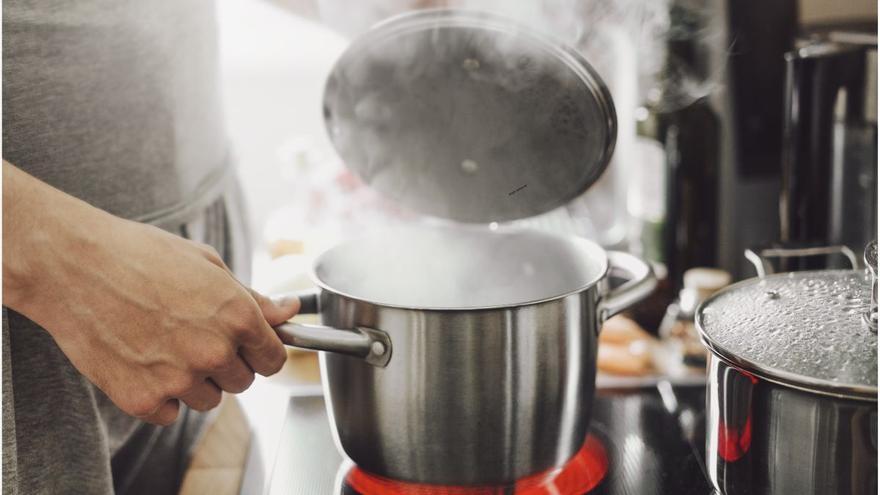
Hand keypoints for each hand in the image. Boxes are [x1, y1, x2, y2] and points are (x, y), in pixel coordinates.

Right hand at [3, 163, 295, 424]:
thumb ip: (253, 297)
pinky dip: (159, 396)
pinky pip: (171, 413)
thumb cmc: (139, 256)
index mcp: (237, 316)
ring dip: (194, 381)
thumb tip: (289, 312)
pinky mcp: (143, 399)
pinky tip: (142, 360)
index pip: (274, 359)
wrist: (72, 266)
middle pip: (243, 382)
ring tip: (163, 343)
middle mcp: (214, 351)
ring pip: (208, 400)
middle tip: (194, 336)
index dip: (262, 352)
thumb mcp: (207, 265)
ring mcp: (178, 379)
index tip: (249, 347)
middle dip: (227, 364)